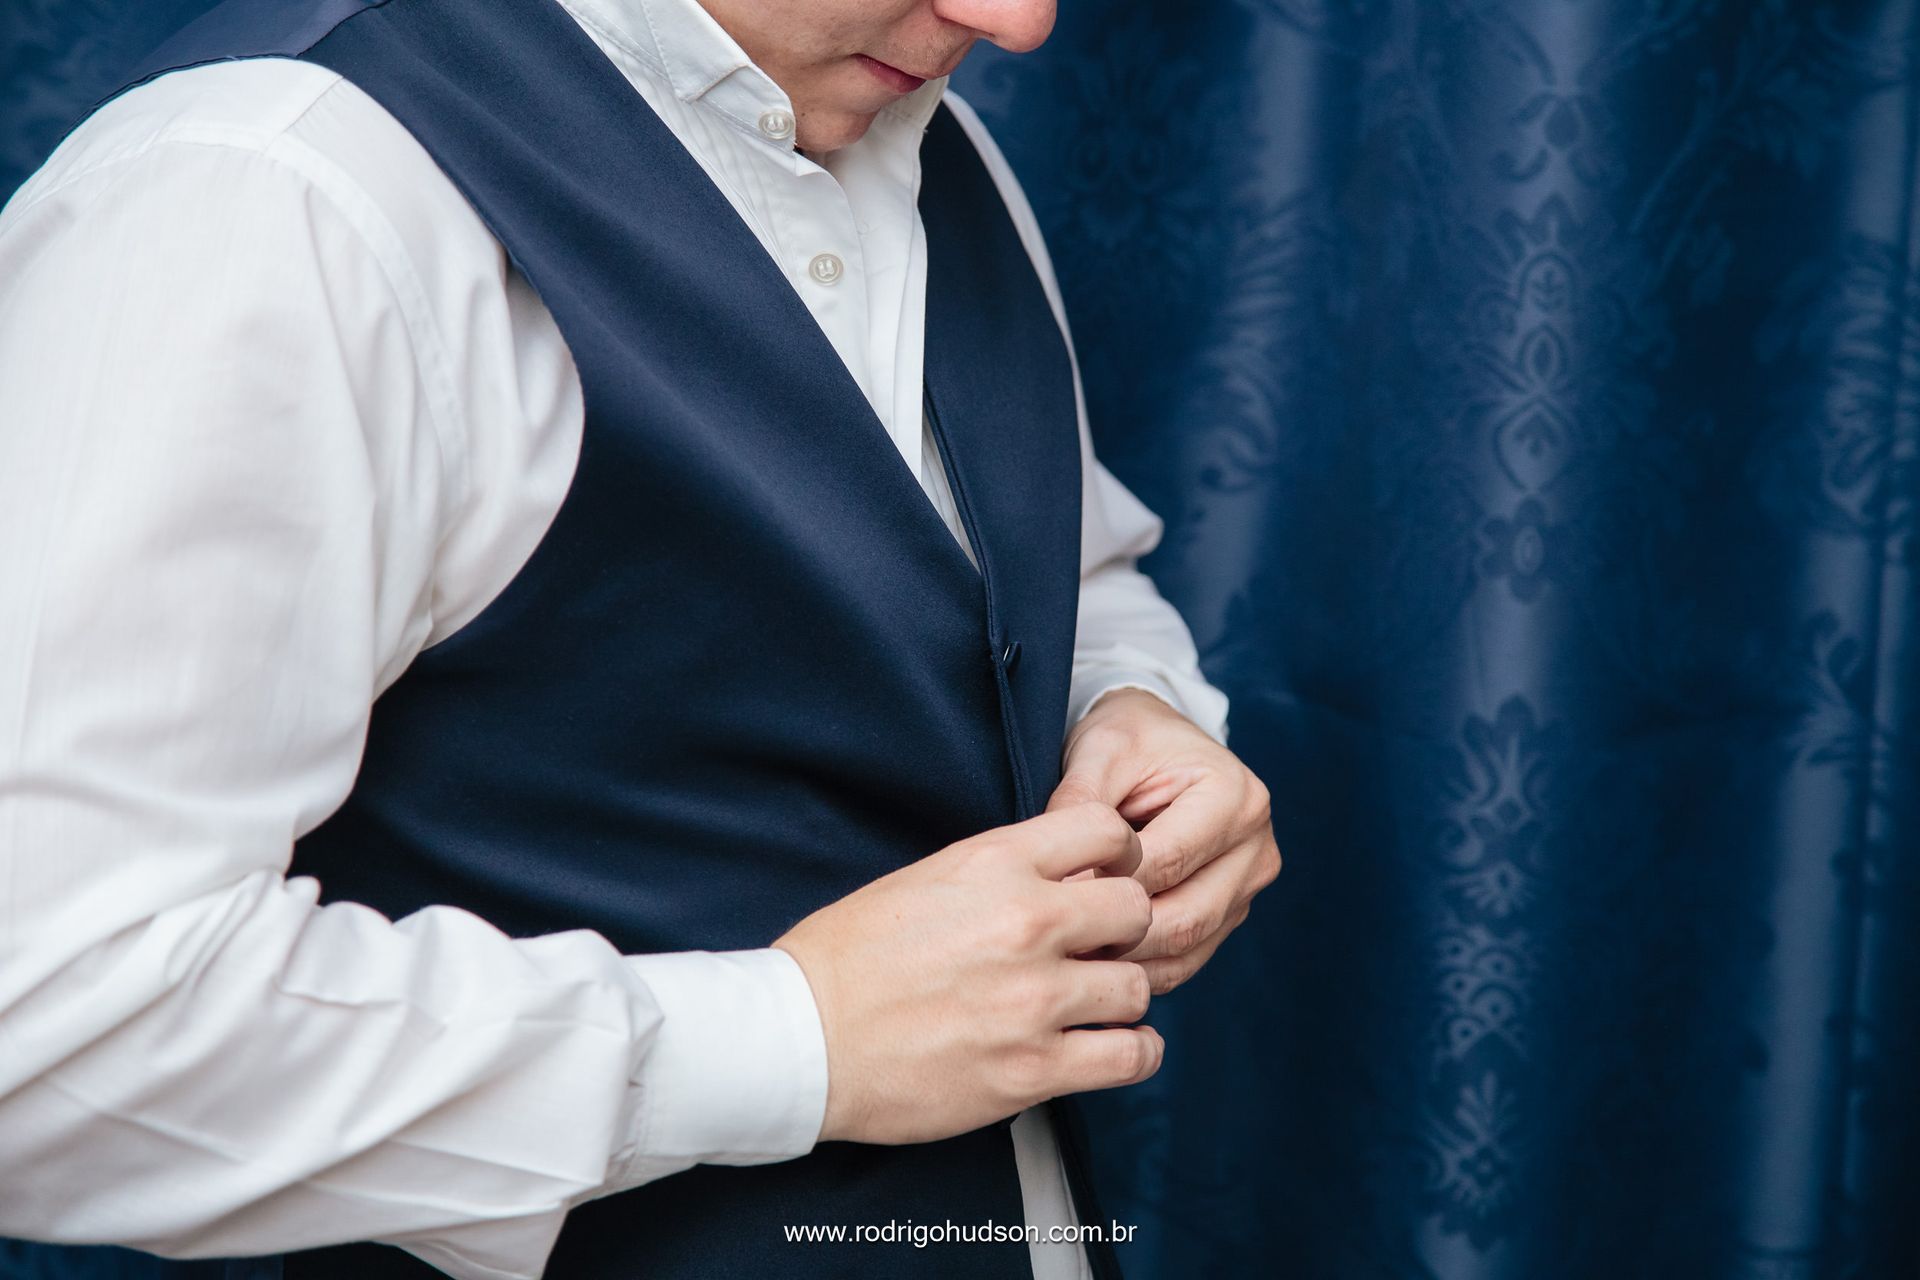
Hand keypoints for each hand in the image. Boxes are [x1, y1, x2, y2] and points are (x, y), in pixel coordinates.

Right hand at [772, 803, 1161, 1145]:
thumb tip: (1061, 876)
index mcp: (995, 865)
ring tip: (1093, 1005)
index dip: (1119, 855)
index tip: (1108, 878)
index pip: (1109, 829)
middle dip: (1123, 930)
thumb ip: (1001, 872)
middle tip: (1098, 949)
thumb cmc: (847, 960)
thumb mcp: (925, 879)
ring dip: (1120, 997)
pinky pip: (1131, 1057)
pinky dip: (1130, 1053)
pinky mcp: (1033, 1070)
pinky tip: (1106, 1047)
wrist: (799, 1039)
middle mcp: (1026, 923)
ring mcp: (1035, 1000)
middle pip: (1137, 909)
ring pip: (1139, 986)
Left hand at [1049, 688, 1280, 993]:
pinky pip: (1187, 960)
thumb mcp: (1098, 752)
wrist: (1154, 741)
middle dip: (1119, 936)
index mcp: (1235, 797)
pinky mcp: (1229, 913)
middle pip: (1186, 916)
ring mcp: (1247, 886)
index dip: (1107, 886)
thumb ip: (1079, 806)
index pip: (1167, 862)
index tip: (1052, 900)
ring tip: (1070, 960)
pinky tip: (1095, 966)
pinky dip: (1141, 969)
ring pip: (1189, 948)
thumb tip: (1062, 882)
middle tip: (1057, 944)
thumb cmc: (1126, 740)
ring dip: (1128, 963)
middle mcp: (1255, 846)